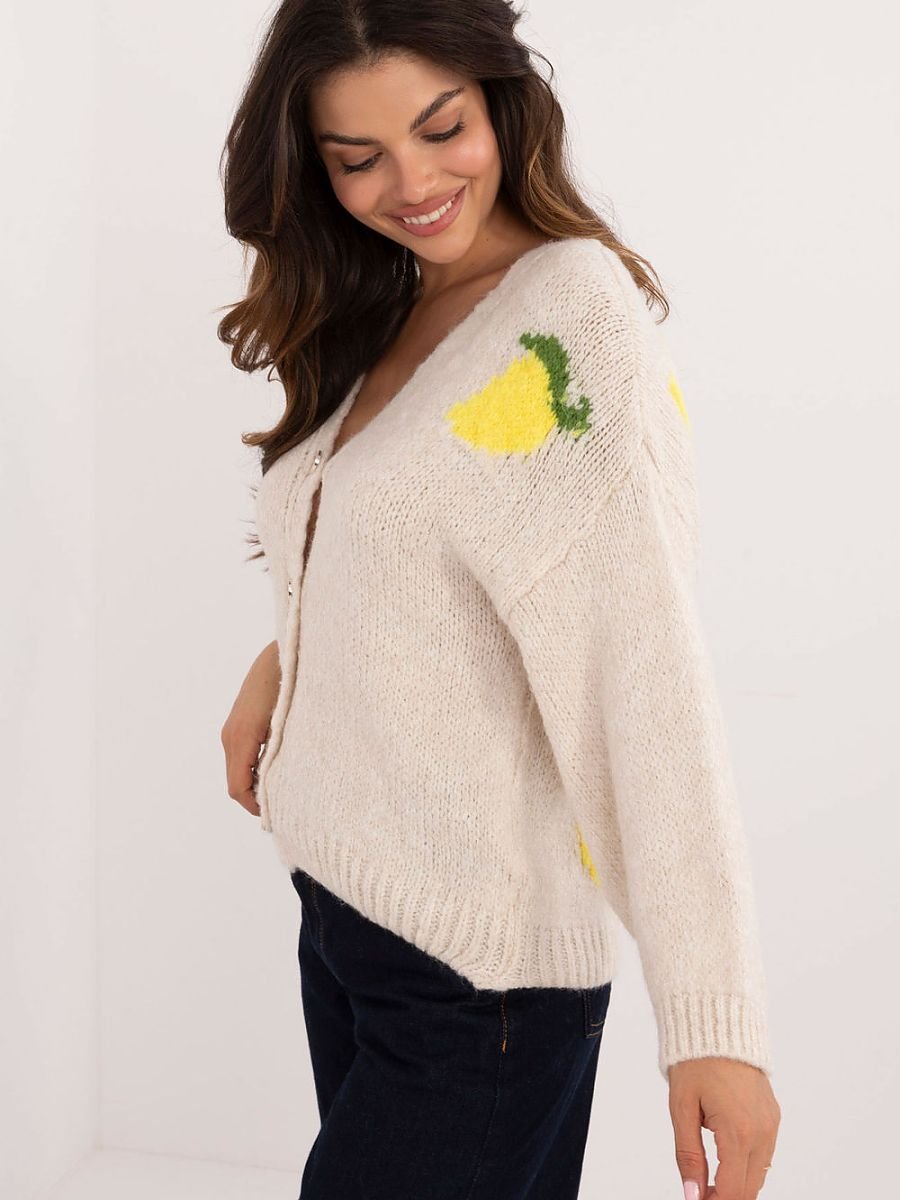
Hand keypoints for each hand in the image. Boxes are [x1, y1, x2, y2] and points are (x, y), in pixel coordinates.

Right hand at [220, 640, 280, 817]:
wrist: (284, 653)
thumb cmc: (292, 685)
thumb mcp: (289, 724)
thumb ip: (281, 756)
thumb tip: (279, 788)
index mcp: (243, 737)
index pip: (239, 788)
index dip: (255, 807)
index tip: (276, 817)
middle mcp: (231, 735)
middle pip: (235, 783)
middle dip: (255, 800)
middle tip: (282, 810)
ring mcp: (232, 729)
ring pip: (237, 771)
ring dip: (254, 785)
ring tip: (282, 793)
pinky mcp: (237, 724)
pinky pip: (240, 757)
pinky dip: (253, 770)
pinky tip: (275, 771)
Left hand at [668, 1057, 780, 1199]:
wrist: (718, 1025)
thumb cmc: (696, 1061)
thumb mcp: (681, 1109)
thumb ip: (688, 1156)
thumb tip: (692, 1194)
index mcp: (739, 1131)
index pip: (733, 1192)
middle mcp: (762, 1131)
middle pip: (749, 1189)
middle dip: (726, 1196)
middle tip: (700, 1193)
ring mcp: (771, 1124)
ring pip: (759, 1175)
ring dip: (737, 1183)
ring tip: (709, 1178)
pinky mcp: (773, 1117)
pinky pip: (764, 1155)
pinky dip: (747, 1165)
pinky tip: (726, 1158)